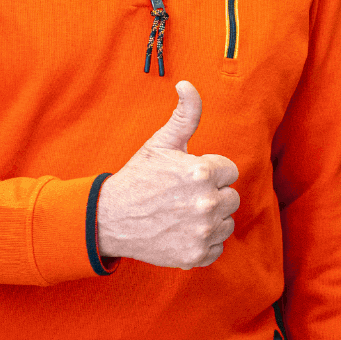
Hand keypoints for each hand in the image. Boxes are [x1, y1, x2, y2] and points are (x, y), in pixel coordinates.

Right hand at [96, 81, 239, 267]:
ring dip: (210, 220)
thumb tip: (187, 84)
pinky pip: (217, 247)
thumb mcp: (161, 143)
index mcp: (202, 173)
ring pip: (226, 223)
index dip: (210, 172)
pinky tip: (182, 232)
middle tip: (184, 197)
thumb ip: (185, 114)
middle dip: (212, 195)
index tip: (188, 177)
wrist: (109, 219)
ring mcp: (202, 232)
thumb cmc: (138, 178)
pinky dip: (203, 243)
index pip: (230, 172)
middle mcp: (206, 203)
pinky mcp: (196, 255)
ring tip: (182, 214)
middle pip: (232, 198)